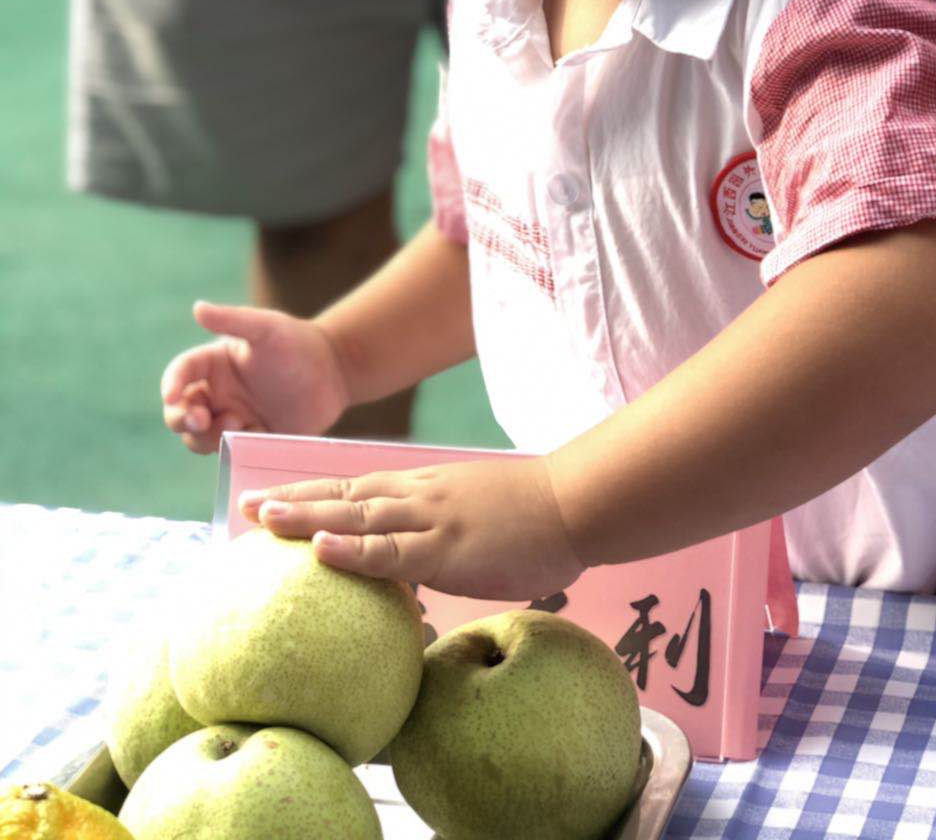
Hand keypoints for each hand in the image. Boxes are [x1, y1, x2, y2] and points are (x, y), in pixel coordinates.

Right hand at [161, 301, 351, 454]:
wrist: (334, 372)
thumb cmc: (297, 343)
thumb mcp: (265, 328)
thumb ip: (232, 320)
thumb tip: (197, 307)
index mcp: (213, 364)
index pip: (179, 374)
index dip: (170, 384)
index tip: (171, 396)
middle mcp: (216, 393)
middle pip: (179, 414)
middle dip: (182, 419)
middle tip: (200, 419)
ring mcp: (232, 418)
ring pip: (199, 438)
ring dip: (208, 436)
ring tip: (238, 422)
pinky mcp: (251, 440)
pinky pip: (231, 453)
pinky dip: (237, 447)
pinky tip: (261, 432)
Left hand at [238, 456, 585, 599]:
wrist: (575, 502)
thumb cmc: (537, 514)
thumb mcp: (479, 512)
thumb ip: (445, 530)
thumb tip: (423, 561)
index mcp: (425, 488)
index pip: (357, 488)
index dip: (314, 494)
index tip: (275, 499)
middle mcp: (419, 496)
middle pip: (344, 496)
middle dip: (293, 502)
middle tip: (246, 508)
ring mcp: (430, 520)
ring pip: (356, 518)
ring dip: (306, 518)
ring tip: (261, 520)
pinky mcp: (446, 549)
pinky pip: (390, 551)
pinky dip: (351, 550)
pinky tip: (318, 550)